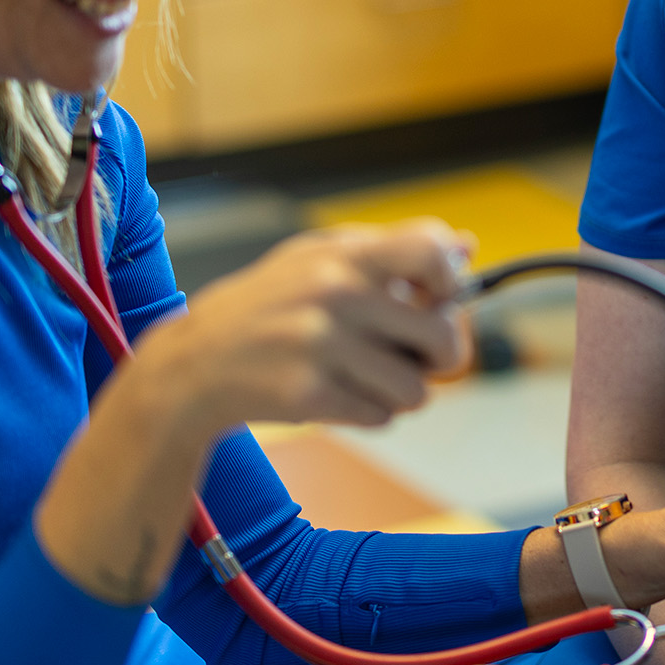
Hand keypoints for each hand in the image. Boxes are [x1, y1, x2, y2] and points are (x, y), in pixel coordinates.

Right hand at [135, 218, 474, 432]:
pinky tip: (338, 394)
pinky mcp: (308, 394)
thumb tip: (468, 248)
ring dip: (400, 392)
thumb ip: (392, 251)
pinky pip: (381, 416)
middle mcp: (335, 294)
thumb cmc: (272, 305)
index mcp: (344, 255)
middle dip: (440, 356)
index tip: (441, 301)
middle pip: (443, 336)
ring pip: (417, 388)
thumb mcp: (320, 258)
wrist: (196, 362)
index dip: (453, 281)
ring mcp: (320, 345)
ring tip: (367, 377)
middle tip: (418, 357)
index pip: (432, 250)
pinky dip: (369, 412)